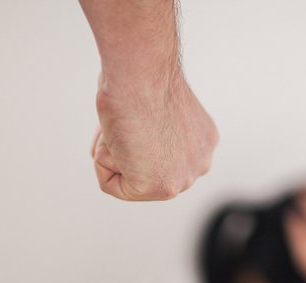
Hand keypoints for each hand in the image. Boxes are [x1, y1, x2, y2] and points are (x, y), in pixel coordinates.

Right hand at [91, 73, 218, 200]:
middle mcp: (200, 164)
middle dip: (125, 148)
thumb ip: (154, 133)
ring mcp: (182, 179)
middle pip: (143, 172)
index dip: (134, 138)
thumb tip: (129, 147)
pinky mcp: (159, 187)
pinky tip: (118, 136)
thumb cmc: (140, 76)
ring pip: (126, 178)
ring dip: (114, 151)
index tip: (137, 114)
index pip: (158, 158)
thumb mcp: (159, 109)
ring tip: (127, 126)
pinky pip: (110, 184)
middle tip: (131, 119)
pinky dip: (102, 160)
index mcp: (203, 143)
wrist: (141, 72)